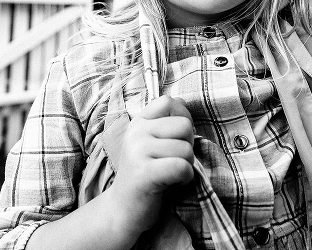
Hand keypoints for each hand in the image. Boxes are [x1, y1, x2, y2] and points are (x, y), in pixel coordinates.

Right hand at [109, 95, 194, 237]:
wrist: (123, 210)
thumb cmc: (146, 175)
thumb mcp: (153, 143)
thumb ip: (166, 122)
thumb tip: (182, 101)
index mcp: (139, 122)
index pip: (169, 102)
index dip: (183, 117)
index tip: (176, 138)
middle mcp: (136, 132)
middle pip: (184, 126)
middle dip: (187, 146)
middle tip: (173, 160)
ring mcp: (138, 151)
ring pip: (186, 149)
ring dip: (187, 165)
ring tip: (171, 174)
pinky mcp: (144, 173)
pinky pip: (181, 167)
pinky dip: (185, 177)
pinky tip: (174, 183)